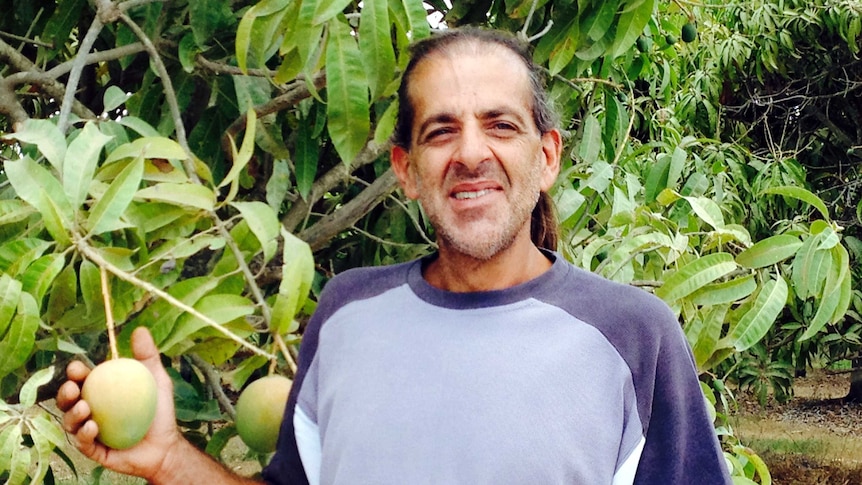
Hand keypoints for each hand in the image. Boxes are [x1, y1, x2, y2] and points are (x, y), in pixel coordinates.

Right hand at [57, 327, 182, 480]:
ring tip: (85, 408)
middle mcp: (90, 411)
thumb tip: (140, 329)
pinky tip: (92, 428)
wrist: (165, 444)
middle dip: (64, 393)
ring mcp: (89, 432)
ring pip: (70, 422)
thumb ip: (147, 356)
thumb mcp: (156, 379)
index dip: (75, 374)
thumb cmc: (158, 411)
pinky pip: (83, 443)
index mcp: (101, 393)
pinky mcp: (93, 451)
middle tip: (73, 387)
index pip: (82, 381)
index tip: (77, 368)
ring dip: (72, 414)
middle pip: (68, 401)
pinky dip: (84, 435)